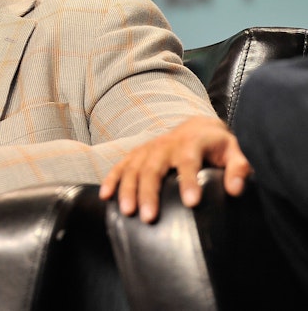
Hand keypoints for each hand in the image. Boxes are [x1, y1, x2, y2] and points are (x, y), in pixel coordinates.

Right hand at [99, 116, 251, 222]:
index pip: (189, 161)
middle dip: (149, 193)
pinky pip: (120, 165)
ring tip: (127, 212)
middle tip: (149, 218)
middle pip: (153, 168)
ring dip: (128, 190)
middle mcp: (165, 144)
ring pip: (133, 168)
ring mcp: (148, 149)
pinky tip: (106, 196)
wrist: (196, 127)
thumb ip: (238, 169)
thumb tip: (235, 190)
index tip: (191, 203)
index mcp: (191, 142)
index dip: (189, 181)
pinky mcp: (136, 154)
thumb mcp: (233, 152)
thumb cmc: (216, 146)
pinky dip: (111, 179)